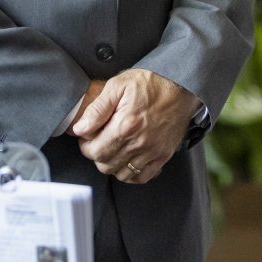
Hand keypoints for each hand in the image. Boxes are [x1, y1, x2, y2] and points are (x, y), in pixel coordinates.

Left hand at [72, 69, 199, 183]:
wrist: (181, 88)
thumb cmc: (150, 84)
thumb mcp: (118, 85)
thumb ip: (97, 108)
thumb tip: (80, 129)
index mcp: (125, 125)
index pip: (95, 151)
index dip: (85, 145)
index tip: (87, 136)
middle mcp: (138, 143)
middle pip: (106, 164)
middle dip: (96, 154)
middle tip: (98, 141)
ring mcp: (152, 152)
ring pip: (121, 174)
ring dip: (111, 164)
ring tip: (112, 148)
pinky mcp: (162, 156)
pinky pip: (141, 177)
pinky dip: (130, 173)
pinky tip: (126, 159)